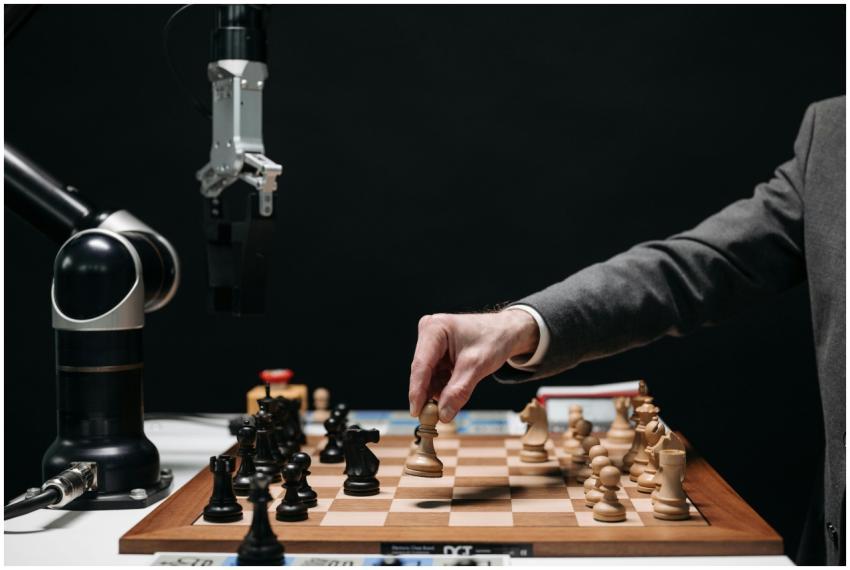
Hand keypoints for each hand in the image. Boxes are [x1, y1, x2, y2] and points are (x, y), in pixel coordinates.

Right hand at [408, 310, 539, 422]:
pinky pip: (434, 375)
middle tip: (432, 418)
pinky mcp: (437, 352)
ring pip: (428, 376)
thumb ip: (459, 391)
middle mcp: (428, 332)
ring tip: (450, 403)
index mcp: (434, 328)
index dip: (417, 391)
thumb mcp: (477, 366)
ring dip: (437, 392)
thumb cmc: (494, 339)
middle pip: (422, 371)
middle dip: (428, 394)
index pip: (421, 365)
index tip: (416, 412)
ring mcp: (431, 343)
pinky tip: (452, 393)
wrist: (506, 331)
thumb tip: (443, 415)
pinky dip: (442, 387)